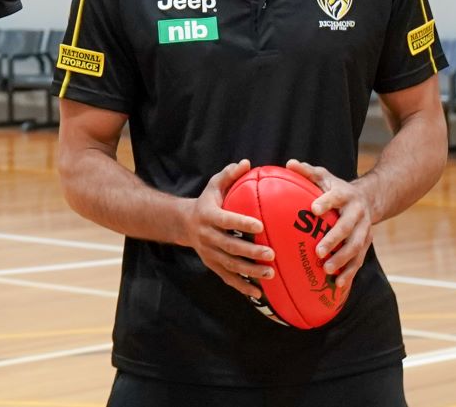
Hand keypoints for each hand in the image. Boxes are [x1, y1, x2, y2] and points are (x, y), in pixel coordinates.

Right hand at [184, 159, 274, 299]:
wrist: (183, 223)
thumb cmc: (207, 202)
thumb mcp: (214, 185)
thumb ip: (229, 175)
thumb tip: (247, 163)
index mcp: (208, 215)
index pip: (225, 219)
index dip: (241, 222)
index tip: (259, 224)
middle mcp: (206, 236)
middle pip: (229, 246)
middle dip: (250, 251)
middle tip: (271, 253)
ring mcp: (209, 253)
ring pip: (230, 264)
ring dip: (250, 271)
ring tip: (271, 273)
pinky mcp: (212, 265)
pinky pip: (227, 278)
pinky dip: (242, 286)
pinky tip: (258, 292)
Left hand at [286, 159, 372, 293]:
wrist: (369, 198)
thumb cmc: (336, 188)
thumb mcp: (324, 176)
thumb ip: (307, 171)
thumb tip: (289, 163)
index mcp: (345, 195)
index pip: (336, 197)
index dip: (326, 202)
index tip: (314, 209)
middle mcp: (358, 213)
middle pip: (347, 227)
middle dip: (334, 240)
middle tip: (318, 251)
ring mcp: (364, 230)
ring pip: (356, 247)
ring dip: (343, 260)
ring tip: (327, 270)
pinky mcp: (366, 244)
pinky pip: (359, 260)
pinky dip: (350, 273)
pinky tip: (338, 285)